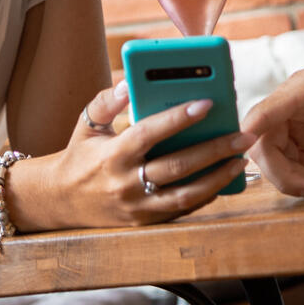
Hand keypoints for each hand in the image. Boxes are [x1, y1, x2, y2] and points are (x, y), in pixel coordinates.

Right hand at [31, 81, 252, 227]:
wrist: (60, 201)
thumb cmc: (80, 155)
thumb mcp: (86, 125)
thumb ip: (106, 101)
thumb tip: (130, 82)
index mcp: (112, 154)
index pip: (149, 133)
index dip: (178, 118)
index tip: (208, 103)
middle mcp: (126, 183)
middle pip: (177, 166)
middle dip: (215, 149)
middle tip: (244, 135)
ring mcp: (137, 207)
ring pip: (186, 194)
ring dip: (218, 177)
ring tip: (240, 159)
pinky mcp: (145, 222)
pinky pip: (182, 210)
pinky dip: (206, 195)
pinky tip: (224, 178)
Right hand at [240, 33, 303, 197]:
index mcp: (302, 89)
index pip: (264, 113)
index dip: (248, 137)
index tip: (241, 159)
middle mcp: (292, 106)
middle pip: (266, 147)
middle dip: (287, 176)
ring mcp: (298, 122)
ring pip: (279, 160)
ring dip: (301, 181)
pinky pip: (297, 163)